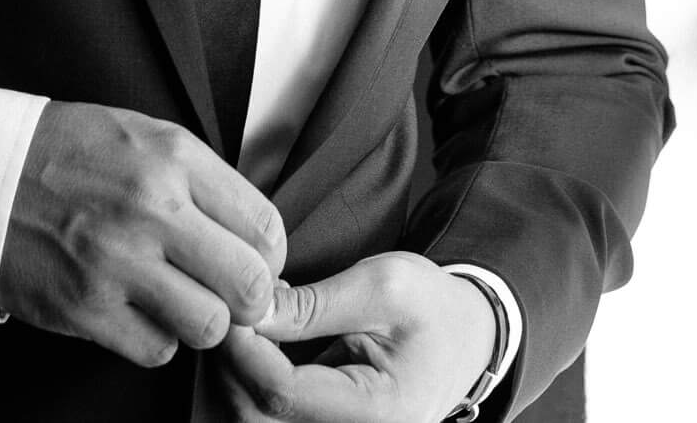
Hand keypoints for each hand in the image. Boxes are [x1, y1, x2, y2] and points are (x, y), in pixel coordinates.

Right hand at [0, 100, 286, 368]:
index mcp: (173, 158)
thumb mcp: (142, 135)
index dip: (269, 256)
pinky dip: (155, 339)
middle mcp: (152, 208)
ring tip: (178, 300)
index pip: (265, 226)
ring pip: (210, 326)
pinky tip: (136, 311)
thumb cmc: (66, 152)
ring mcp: (117, 262)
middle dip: (248, 298)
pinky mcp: (85, 308)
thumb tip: (256, 238)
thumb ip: (201, 180)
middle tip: (227, 293)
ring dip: (201, 321)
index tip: (252, 261)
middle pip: (250, 284)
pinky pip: (157, 350)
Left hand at [217, 252, 497, 421]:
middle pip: (258, 416)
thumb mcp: (381, 286)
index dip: (245, 349)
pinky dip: (251, 379)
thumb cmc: (432, 307)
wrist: (467, 335)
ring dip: (236, 371)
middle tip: (229, 307)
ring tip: (246, 320)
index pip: (283, 393)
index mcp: (378, 412)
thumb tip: (250, 311)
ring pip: (255, 419)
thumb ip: (312, 304)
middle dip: (232, 362)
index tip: (232, 304)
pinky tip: (257, 340)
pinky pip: (269, 415)